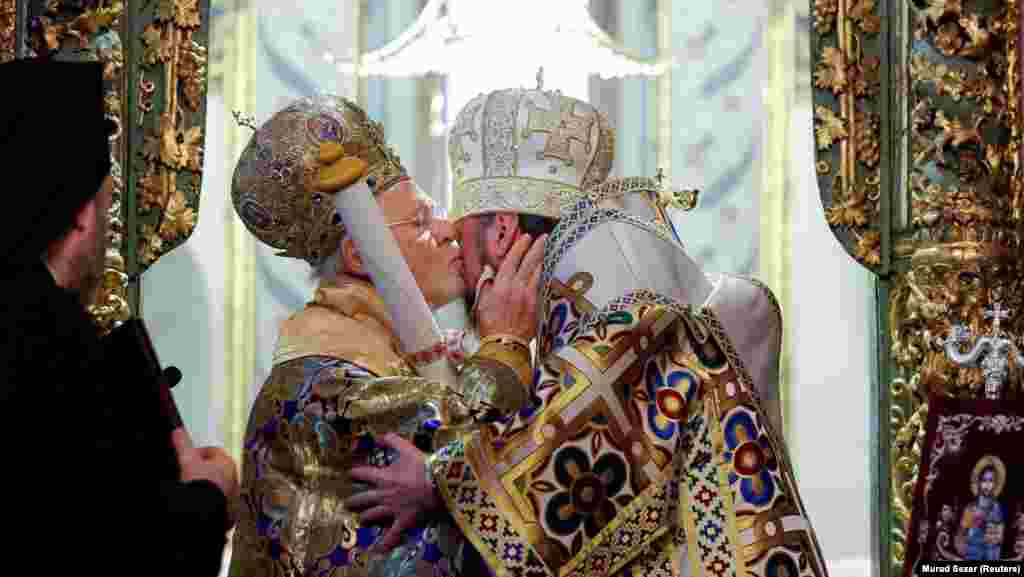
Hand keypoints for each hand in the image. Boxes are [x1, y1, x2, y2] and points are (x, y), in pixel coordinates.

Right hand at [172, 428, 240, 528]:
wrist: (202, 510)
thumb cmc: (199, 484)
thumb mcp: (187, 460)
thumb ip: (182, 444)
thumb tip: (177, 431)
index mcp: (227, 462)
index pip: (213, 451)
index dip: (198, 453)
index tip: (188, 458)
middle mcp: (233, 476)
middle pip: (217, 467)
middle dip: (203, 469)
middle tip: (189, 473)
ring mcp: (232, 492)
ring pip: (218, 483)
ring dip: (207, 484)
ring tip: (193, 488)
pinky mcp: (228, 506)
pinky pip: (219, 498)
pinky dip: (210, 498)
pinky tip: (200, 500)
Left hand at [346, 433, 440, 553]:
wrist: (437, 486)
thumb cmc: (423, 467)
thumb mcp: (407, 449)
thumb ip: (392, 441)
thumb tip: (379, 437)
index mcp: (383, 477)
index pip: (363, 474)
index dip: (355, 473)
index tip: (351, 474)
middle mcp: (383, 494)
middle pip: (362, 498)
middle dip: (354, 501)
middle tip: (348, 503)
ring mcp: (391, 509)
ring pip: (372, 515)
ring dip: (365, 517)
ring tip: (361, 519)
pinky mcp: (402, 520)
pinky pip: (392, 534)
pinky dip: (385, 543)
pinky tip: (378, 550)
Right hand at [476, 233, 546, 340]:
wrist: (504, 344)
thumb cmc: (490, 325)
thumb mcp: (482, 303)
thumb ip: (487, 286)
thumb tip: (490, 274)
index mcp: (502, 285)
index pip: (513, 260)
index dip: (520, 247)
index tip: (526, 237)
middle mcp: (517, 287)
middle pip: (529, 262)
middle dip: (537, 248)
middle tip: (543, 237)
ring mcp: (528, 296)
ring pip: (538, 272)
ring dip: (542, 259)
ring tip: (546, 249)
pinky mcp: (536, 305)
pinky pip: (540, 285)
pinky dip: (543, 276)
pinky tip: (545, 270)